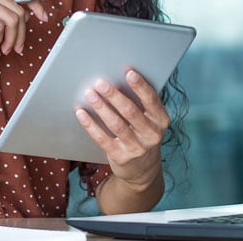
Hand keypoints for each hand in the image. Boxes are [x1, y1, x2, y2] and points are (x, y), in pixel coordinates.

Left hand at [75, 68, 168, 190]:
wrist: (143, 171)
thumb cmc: (143, 135)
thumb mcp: (150, 121)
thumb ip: (141, 104)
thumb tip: (119, 78)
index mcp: (161, 120)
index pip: (152, 100)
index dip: (140, 86)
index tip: (128, 72)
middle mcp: (151, 134)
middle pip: (130, 111)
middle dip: (114, 95)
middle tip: (100, 82)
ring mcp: (137, 148)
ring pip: (116, 124)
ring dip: (101, 107)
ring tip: (90, 94)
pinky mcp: (121, 157)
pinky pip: (103, 139)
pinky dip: (90, 125)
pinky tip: (81, 114)